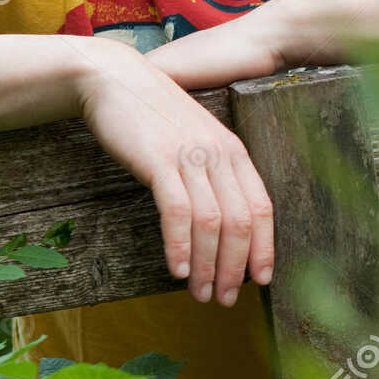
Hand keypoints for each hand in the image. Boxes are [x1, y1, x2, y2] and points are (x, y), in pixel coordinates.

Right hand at [75, 39, 273, 303]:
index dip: (264, 248)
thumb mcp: (194, 141)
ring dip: (207, 265)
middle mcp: (220, 154)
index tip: (261, 281)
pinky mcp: (160, 160)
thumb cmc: (153, 116)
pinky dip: (180, 245)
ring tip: (199, 294)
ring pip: (212, 223)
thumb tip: (220, 223)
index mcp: (234, 152)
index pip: (262, 208)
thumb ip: (212, 174)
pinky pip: (177, 212)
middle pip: (240, 222)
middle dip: (234, 268)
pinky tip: (176, 270)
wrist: (114, 79)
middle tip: (224, 299)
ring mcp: (190, 157)